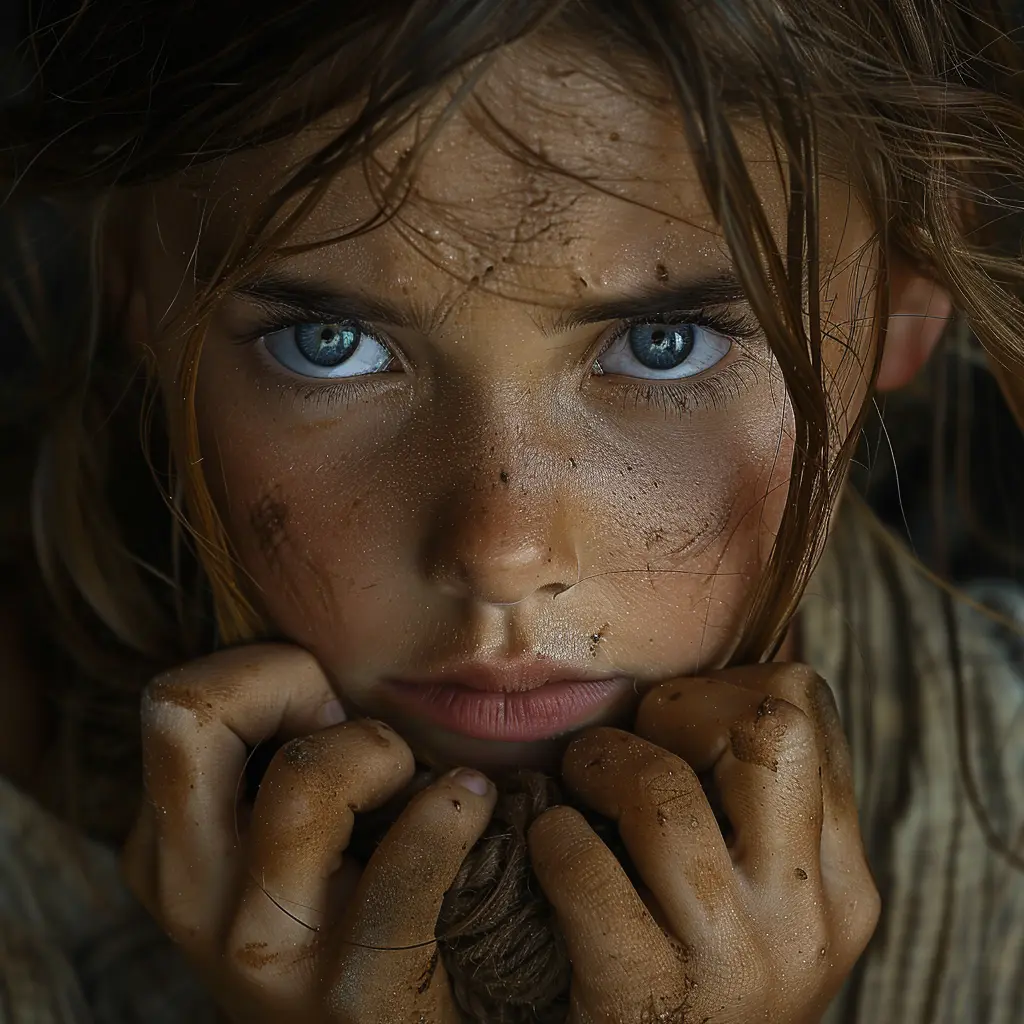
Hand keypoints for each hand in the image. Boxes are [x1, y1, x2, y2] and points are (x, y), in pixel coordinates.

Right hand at [121, 644, 495, 1023]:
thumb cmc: (355, 897)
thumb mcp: (287, 829)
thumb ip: (274, 749)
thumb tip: (322, 659)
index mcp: (167, 847)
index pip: (176, 701)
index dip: (265, 678)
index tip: (326, 711)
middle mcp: (191, 897)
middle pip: (188, 716)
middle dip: (290, 683)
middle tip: (351, 726)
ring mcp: (263, 952)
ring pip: (303, 780)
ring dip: (378, 754)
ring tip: (414, 782)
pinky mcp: (351, 995)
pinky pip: (410, 856)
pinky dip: (453, 810)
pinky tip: (471, 808)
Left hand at [527, 663, 879, 1023]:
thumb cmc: (706, 976)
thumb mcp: (768, 901)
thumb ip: (761, 811)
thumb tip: (701, 690)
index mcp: (841, 878)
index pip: (807, 710)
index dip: (726, 688)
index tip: (679, 720)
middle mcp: (807, 914)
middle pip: (770, 729)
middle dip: (680, 706)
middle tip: (634, 741)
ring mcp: (736, 959)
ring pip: (665, 793)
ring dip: (600, 764)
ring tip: (579, 782)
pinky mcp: (649, 995)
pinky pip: (588, 873)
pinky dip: (554, 840)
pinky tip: (550, 846)